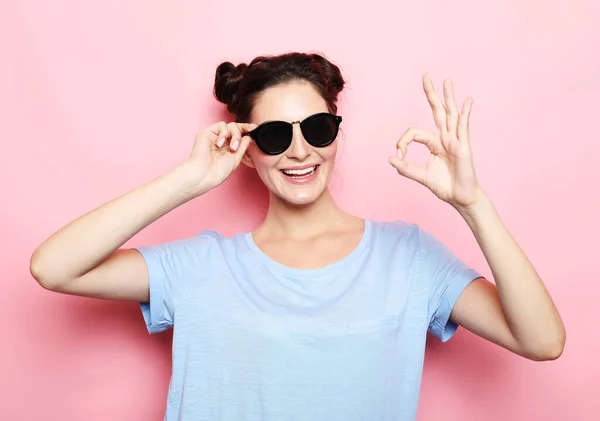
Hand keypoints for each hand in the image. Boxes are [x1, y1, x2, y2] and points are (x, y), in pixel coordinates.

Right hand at [184, 121, 256, 192]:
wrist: (205, 174)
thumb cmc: (218, 170)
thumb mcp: (236, 158)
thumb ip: (243, 146)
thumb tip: (249, 136)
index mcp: (228, 147)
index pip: (239, 134)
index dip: (247, 130)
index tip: (255, 128)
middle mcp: (222, 140)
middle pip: (236, 127)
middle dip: (242, 132)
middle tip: (243, 140)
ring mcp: (214, 136)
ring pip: (230, 125)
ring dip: (234, 136)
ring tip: (232, 148)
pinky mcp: (207, 132)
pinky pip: (221, 125)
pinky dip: (224, 133)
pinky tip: (220, 144)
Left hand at [389, 73, 484, 210]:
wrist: (460, 198)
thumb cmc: (444, 186)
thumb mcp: (421, 176)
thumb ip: (405, 168)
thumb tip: (390, 158)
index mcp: (434, 143)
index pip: (414, 133)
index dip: (403, 141)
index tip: (399, 155)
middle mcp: (445, 138)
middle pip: (437, 110)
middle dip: (431, 93)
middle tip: (426, 75)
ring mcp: (455, 140)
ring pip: (450, 113)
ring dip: (448, 96)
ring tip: (446, 80)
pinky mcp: (464, 146)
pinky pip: (464, 126)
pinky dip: (465, 113)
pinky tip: (467, 100)